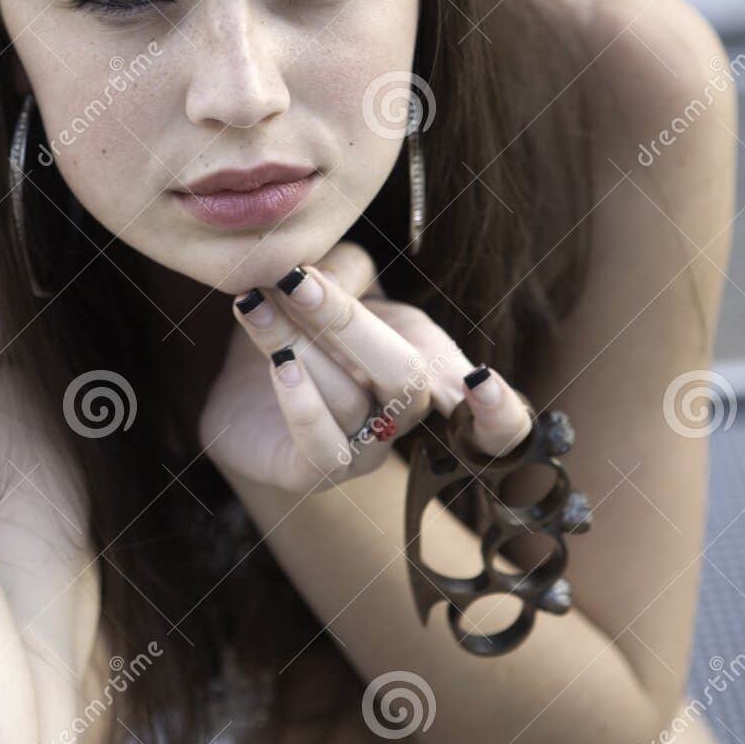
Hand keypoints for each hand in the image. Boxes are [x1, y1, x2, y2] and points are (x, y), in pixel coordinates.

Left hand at [198, 240, 533, 495]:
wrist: (242, 386)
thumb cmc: (301, 325)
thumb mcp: (332, 281)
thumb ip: (345, 269)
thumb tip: (321, 278)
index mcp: (426, 364)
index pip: (496, 416)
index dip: (502, 412)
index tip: (479, 383)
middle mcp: (404, 414)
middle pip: (406, 378)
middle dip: (349, 322)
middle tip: (296, 281)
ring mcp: (364, 451)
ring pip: (349, 400)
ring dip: (297, 342)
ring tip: (256, 301)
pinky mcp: (314, 474)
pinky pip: (320, 446)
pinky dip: (300, 401)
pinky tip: (276, 362)